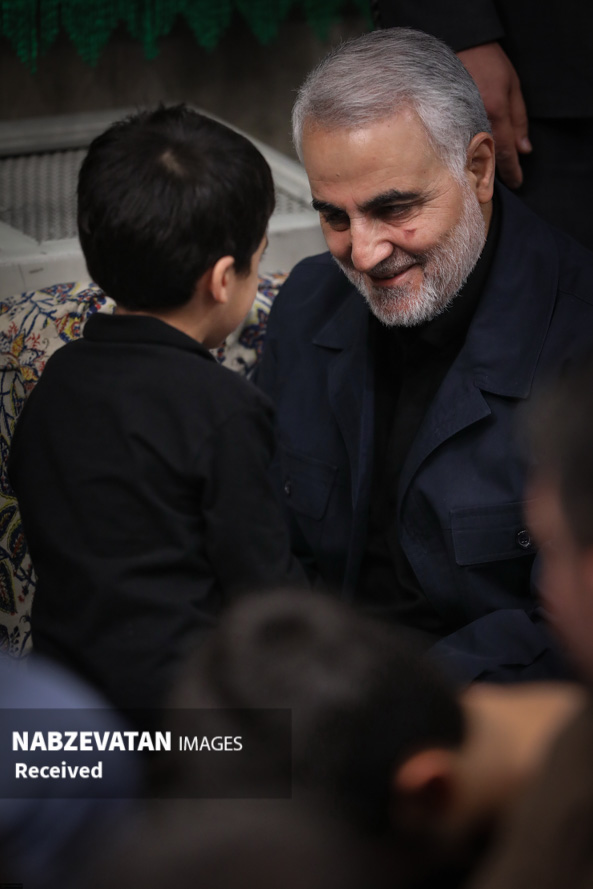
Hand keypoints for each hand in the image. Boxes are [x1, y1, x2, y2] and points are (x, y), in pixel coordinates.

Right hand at [457, 42, 531, 188]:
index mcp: (494, 111)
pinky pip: (453, 143)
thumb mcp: (512, 86)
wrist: (461, 44)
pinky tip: (461, 161)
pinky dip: (460, 153)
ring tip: (476, 181)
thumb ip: (519, 120)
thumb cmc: (489, 61)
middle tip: (492, 189)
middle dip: (491, 174)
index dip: (512, 170)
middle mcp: (474, 120)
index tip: (517, 182)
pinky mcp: (443, 120)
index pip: (505, 150)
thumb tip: (524, 149)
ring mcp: (456, 121)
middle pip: (484, 157)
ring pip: (466, 153)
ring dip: (473, 168)